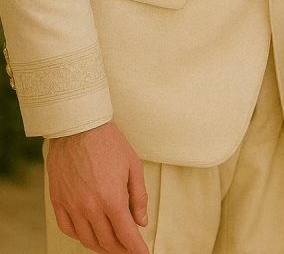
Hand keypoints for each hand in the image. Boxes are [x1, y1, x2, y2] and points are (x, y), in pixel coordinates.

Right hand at [46, 121, 149, 253]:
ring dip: (101, 247)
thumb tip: (141, 222)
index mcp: (112, 199)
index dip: (136, 248)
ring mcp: (72, 206)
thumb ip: (139, 196)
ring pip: (87, 239)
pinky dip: (80, 236)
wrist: (78, 127)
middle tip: (129, 249)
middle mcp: (90, 207)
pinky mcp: (58, 201)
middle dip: (121, 249)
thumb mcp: (133, 165)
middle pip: (107, 241)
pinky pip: (68, 229)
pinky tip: (89, 234)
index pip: (126, 234)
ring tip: (112, 245)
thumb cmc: (109, 143)